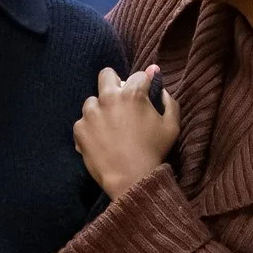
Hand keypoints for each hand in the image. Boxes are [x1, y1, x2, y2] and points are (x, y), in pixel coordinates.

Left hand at [74, 66, 178, 198]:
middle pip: (107, 75)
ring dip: (100, 109)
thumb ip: (170, 101)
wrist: (131, 178)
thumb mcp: (172, 126)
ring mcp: (91, 113)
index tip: (145, 92)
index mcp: (132, 93)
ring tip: (109, 127)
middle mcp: (108, 98)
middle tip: (121, 100)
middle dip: (115, 83)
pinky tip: (100, 141)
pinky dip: (90, 129)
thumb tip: (161, 89)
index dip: (144, 84)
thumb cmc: (154, 151)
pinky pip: (83, 121)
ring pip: (92, 100)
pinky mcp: (79, 128)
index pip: (139, 75)